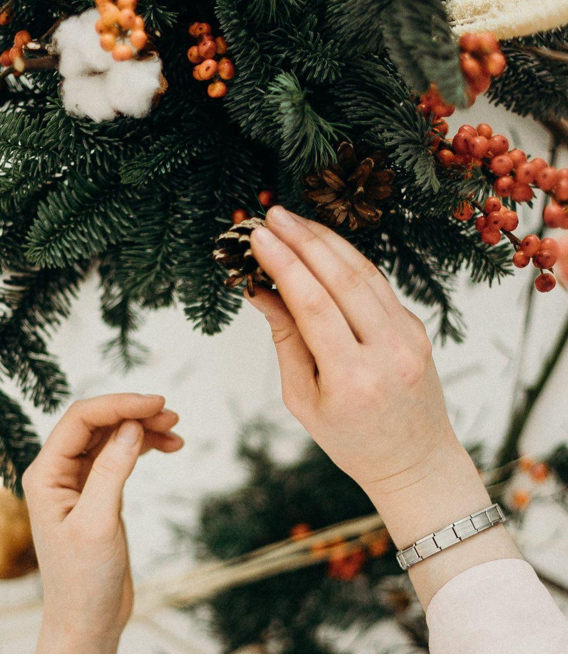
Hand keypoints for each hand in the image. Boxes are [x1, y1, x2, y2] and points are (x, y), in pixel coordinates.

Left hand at [23, 394, 182, 652]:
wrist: (88, 619)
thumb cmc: (83, 579)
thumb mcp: (98, 522)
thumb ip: (111, 470)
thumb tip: (131, 425)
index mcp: (46, 474)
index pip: (80, 420)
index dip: (118, 404)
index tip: (155, 404)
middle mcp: (59, 471)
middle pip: (97, 423)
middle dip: (133, 413)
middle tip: (171, 415)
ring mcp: (79, 480)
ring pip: (111, 436)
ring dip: (142, 428)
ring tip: (175, 429)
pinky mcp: (98, 491)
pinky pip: (121, 455)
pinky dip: (145, 446)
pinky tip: (169, 446)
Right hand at [248, 206, 520, 605]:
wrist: (414, 460)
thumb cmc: (350, 440)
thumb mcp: (303, 400)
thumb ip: (286, 341)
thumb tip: (262, 291)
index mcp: (353, 379)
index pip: (313, 305)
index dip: (284, 264)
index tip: (259, 237)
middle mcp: (388, 351)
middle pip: (342, 279)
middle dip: (304, 240)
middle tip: (273, 215)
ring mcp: (409, 336)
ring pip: (365, 273)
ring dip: (327, 240)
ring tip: (294, 220)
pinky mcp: (416, 326)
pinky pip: (378, 284)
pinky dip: (348, 259)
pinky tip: (323, 244)